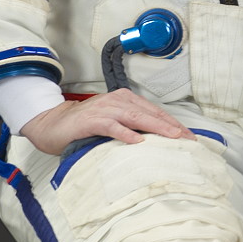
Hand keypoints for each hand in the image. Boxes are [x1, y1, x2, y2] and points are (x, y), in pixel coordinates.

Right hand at [18, 88, 190, 155]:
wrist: (52, 124)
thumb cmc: (85, 126)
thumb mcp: (113, 123)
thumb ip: (131, 127)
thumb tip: (157, 142)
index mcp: (126, 100)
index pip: (155, 112)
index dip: (173, 124)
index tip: (190, 137)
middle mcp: (118, 101)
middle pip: (150, 114)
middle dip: (171, 126)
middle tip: (188, 139)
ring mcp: (105, 109)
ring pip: (135, 117)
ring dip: (155, 128)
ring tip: (172, 137)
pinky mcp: (91, 120)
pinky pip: (112, 126)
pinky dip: (126, 133)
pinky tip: (138, 141)